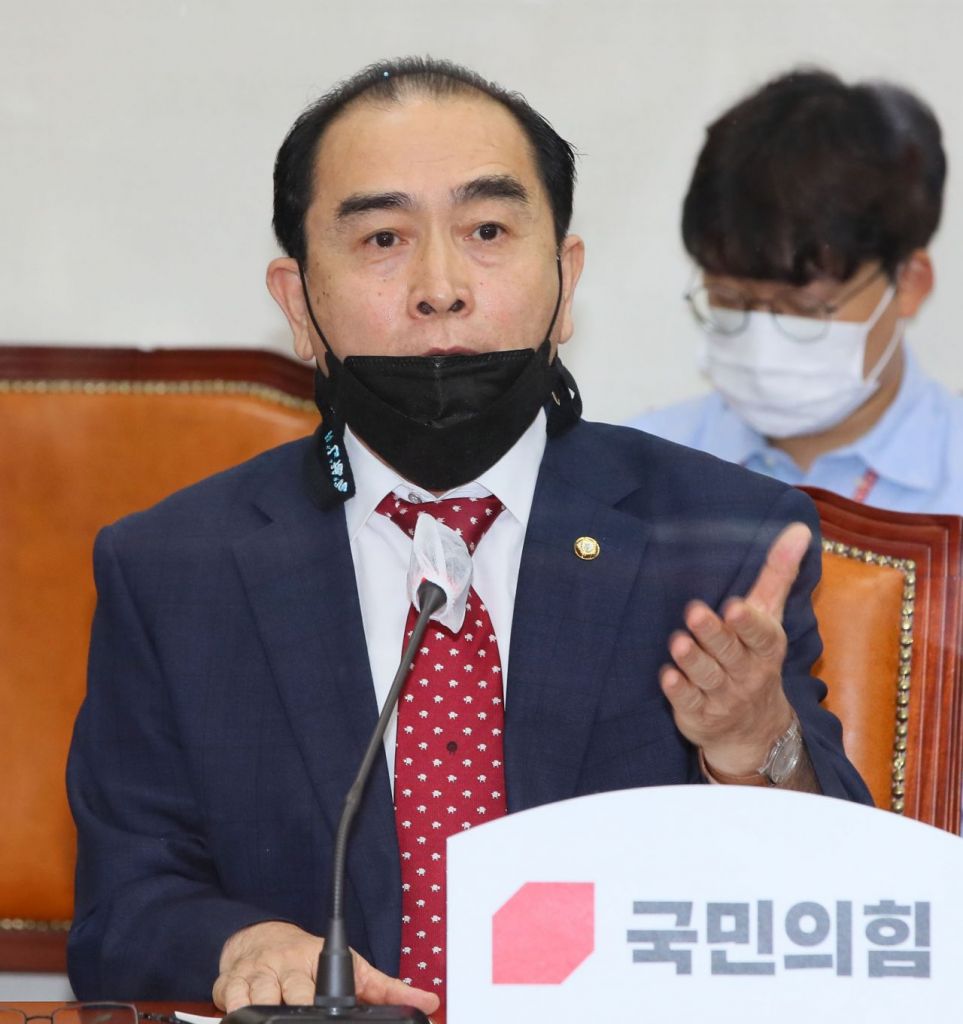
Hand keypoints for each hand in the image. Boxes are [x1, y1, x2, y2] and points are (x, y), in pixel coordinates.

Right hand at [214, 920, 440, 1016]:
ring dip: (257, 1012)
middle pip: (281, 994)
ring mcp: (253, 974)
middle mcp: (281, 965)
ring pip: (251, 1000)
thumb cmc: (310, 957)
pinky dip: (232, 1013)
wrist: (263, 937)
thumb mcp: (353, 967)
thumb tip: (428, 1001)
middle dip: (288, 1008)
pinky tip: (240, 1017)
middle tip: (298, 1015)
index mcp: (312, 959)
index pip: (315, 986)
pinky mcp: (229, 983)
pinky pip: (227, 1001)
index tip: (314, 1007)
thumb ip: (387, 988)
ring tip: (267, 1018)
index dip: (314, 1001)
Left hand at [659, 521, 810, 775]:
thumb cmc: (756, 657)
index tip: (735, 607)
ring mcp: (723, 696)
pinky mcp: (700, 714)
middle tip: (695, 613)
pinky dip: (678, 690)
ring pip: (707, 676)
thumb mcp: (770, 617)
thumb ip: (778, 574)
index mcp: (765, 647)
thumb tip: (798, 529)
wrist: (754, 730)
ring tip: (678, 642)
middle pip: (729, 652)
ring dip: (693, 660)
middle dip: (713, 634)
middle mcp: (747, 673)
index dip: (748, 622)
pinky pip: (689, 703)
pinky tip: (666, 676)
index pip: (760, 634)